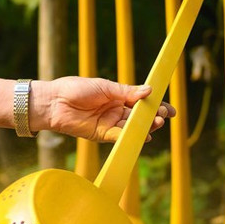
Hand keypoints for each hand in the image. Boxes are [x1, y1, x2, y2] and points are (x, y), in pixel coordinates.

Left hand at [32, 77, 175, 142]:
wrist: (54, 101)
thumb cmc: (76, 89)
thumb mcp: (104, 86)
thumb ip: (126, 91)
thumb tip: (150, 91)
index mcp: (118, 97)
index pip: (142, 103)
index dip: (157, 107)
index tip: (170, 110)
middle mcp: (116, 111)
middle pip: (140, 117)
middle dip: (153, 117)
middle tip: (162, 116)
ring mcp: (109, 124)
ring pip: (132, 128)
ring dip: (145, 127)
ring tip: (156, 124)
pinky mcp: (101, 134)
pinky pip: (119, 137)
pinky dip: (130, 137)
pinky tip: (142, 136)